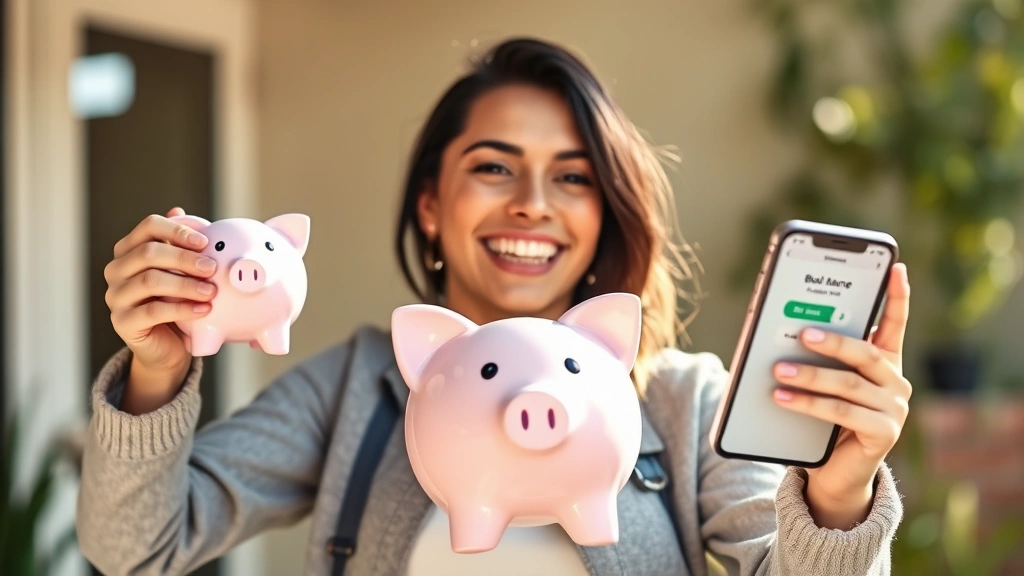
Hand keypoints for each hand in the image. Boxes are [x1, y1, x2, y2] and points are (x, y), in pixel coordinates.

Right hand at [104, 207, 217, 380]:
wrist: (168, 346)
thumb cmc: (176, 303)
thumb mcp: (181, 272)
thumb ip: (180, 245)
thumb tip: (179, 211)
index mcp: (129, 251)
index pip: (149, 227)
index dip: (177, 230)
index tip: (205, 241)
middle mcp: (116, 270)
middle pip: (148, 253)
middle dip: (184, 258)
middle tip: (211, 267)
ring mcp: (116, 296)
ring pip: (150, 281)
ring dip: (186, 284)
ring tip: (211, 291)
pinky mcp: (122, 322)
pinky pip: (153, 311)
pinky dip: (183, 308)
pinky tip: (203, 309)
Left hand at [771, 263, 911, 528]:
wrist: (831, 472)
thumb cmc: (821, 419)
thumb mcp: (818, 382)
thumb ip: (813, 358)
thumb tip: (779, 330)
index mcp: (883, 362)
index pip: (894, 324)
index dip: (897, 296)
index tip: (896, 268)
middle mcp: (895, 382)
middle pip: (865, 353)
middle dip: (832, 341)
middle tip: (802, 334)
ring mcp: (894, 409)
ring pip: (849, 384)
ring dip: (810, 376)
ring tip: (778, 372)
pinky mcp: (884, 434)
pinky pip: (843, 413)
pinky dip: (809, 404)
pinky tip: (782, 398)